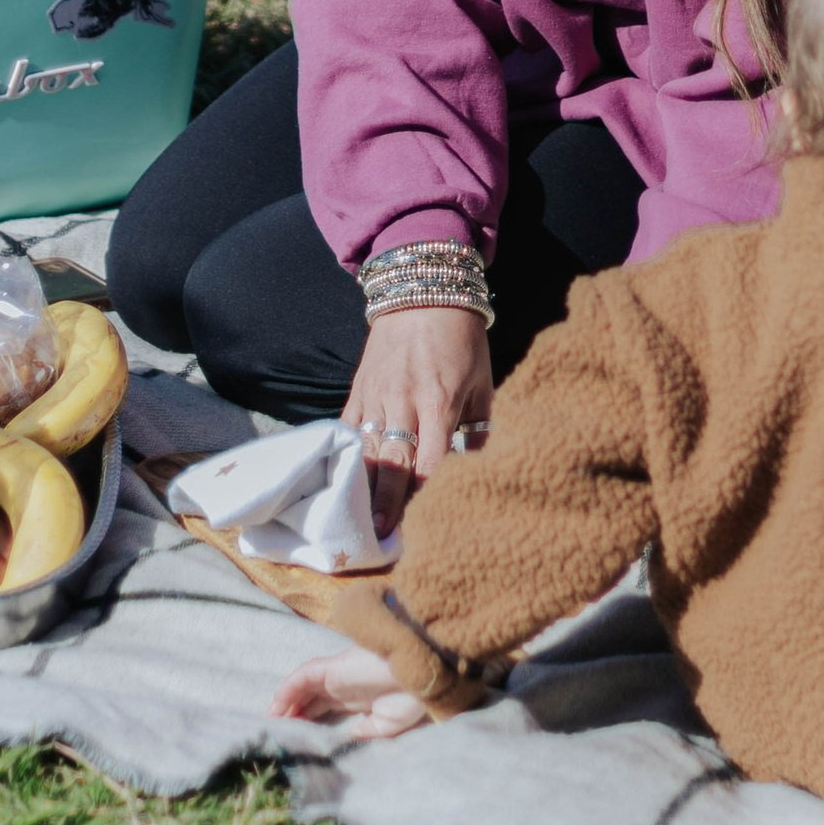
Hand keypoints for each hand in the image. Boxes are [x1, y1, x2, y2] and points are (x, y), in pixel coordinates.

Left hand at [272, 643, 427, 739]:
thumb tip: (346, 738)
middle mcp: (343, 684)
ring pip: (302, 686)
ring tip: (270, 720)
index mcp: (357, 696)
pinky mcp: (334, 666)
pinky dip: (288, 688)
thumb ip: (366, 731)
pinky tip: (276, 705)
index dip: (308, 720)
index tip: (294, 736)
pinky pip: (303, 675)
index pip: (325, 707)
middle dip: (292, 713)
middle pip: (309, 698)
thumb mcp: (389, 723)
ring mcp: (337, 674)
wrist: (424, 671)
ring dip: (285, 702)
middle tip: (275, 731)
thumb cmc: (413, 696)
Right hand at [345, 306, 492, 533]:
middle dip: (387, 501)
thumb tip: (473, 462)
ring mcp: (376, 394)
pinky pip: (348, 426)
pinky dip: (345, 454)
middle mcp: (404, 401)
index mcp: (439, 401)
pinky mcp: (359, 387)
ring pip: (366, 449)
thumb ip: (479, 424)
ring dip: (362, 485)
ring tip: (357, 517)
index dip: (425, 493)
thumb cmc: (461, 339)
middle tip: (379, 533)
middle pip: (393, 462)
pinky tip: (340, 479)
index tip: (422, 520)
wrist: (423, 291)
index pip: (430, 460)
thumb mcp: (483, 380)